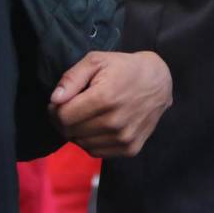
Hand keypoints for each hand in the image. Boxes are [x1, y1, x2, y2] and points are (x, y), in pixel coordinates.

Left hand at [49, 50, 172, 157]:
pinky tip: (98, 126)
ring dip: (78, 131)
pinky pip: (96, 152)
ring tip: (87, 115)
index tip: (60, 101)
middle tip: (72, 107)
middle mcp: (115, 122)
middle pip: (70, 131)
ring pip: (81, 144)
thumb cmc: (124, 68)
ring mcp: (124, 138)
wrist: (159, 82)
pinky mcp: (131, 148)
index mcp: (105, 98)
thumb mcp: (97, 61)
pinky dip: (91, 141)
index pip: (63, 116)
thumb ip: (72, 78)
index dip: (55, 109)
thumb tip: (55, 99)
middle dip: (64, 120)